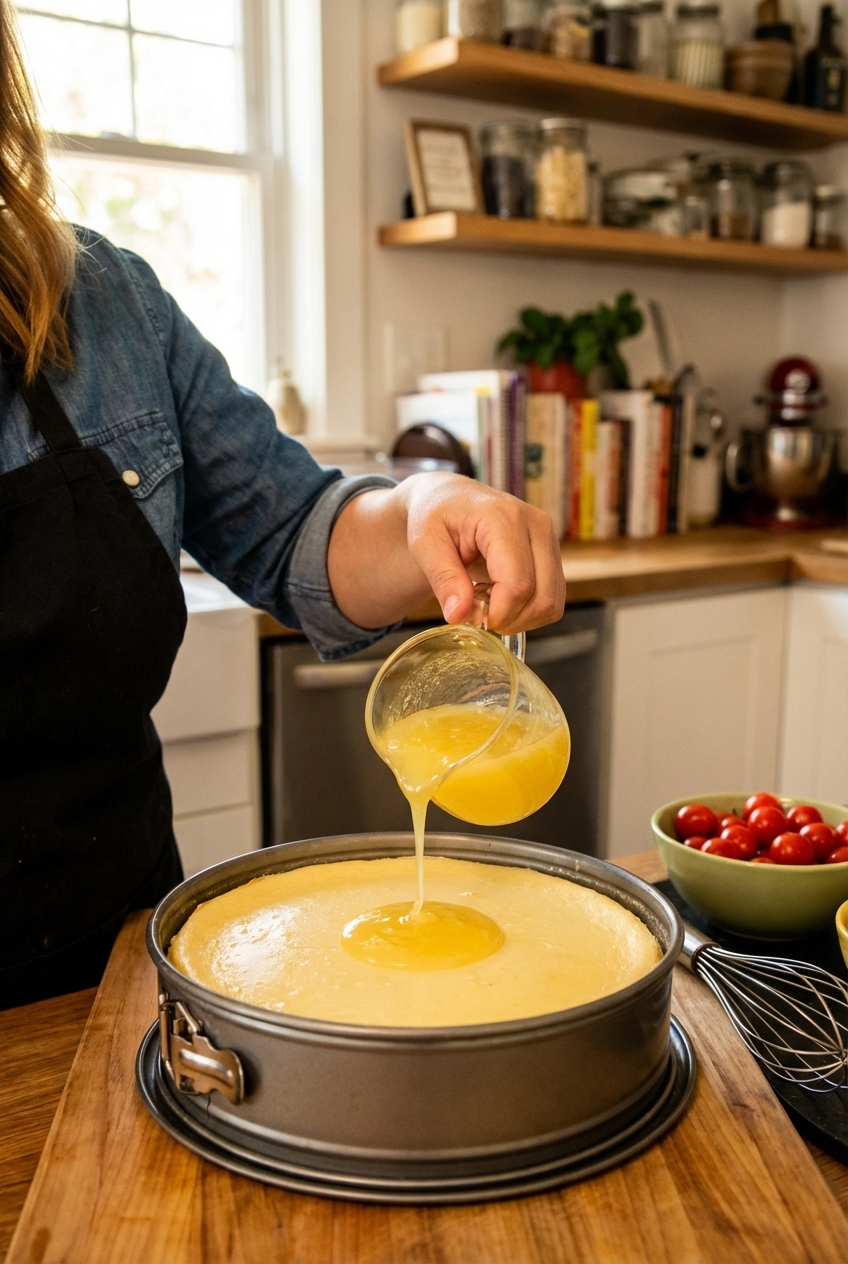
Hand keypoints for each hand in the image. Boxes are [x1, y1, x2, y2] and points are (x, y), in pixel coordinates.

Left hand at [327, 473, 565, 633]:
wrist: (450, 498)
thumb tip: (459, 616)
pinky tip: (501, 598)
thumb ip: (443, 579)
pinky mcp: (553, 553)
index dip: (497, 613)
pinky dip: (528, 611)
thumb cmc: (435, 515)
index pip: (518, 583)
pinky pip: (553, 600)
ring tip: (488, 603)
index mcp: (504, 518)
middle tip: (477, 615)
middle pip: (541, 597)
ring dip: (520, 619)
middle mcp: (536, 525)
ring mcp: (549, 539)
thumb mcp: (424, 543)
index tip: (469, 617)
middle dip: (509, 620)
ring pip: (551, 603)